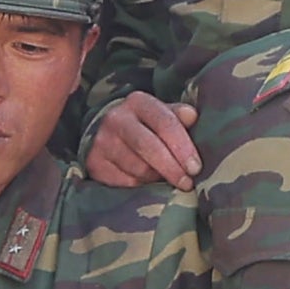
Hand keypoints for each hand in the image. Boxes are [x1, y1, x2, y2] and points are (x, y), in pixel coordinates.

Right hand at [84, 92, 200, 188]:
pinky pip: (125, 182)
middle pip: (148, 147)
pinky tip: (146, 181)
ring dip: (156, 178)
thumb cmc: (148, 126)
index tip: (195, 168)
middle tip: (187, 182)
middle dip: (172, 168)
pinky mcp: (94, 163)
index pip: (164, 123)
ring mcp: (102, 141)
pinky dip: (141, 186)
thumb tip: (192, 116)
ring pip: (138, 169)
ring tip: (164, 177)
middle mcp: (116, 118)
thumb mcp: (165, 115)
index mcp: (139, 102)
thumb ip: (180, 116)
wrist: (109, 133)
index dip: (182, 148)